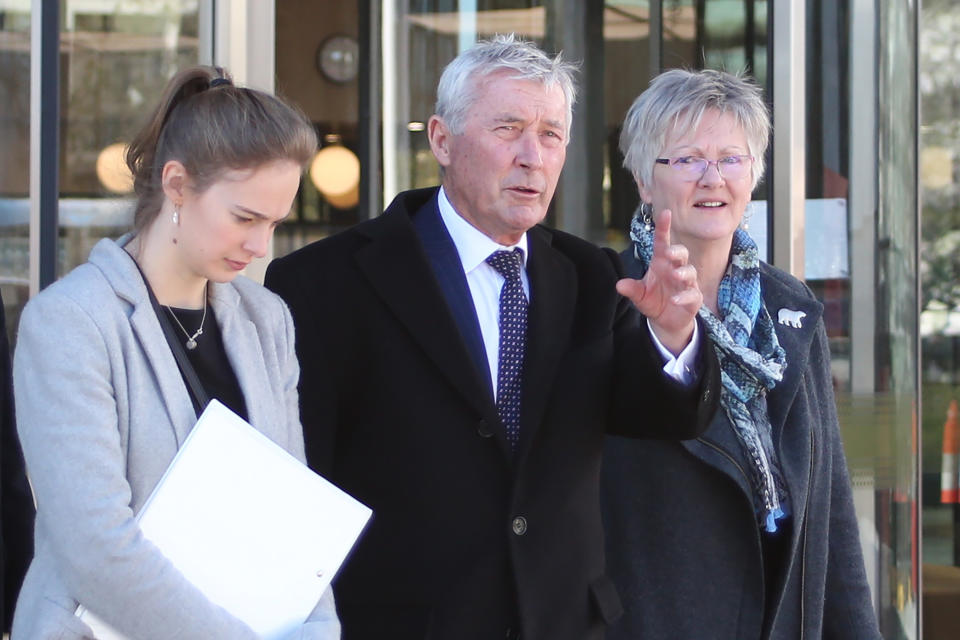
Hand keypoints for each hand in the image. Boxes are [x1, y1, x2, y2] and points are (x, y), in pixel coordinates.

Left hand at [616, 208, 701, 354]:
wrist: (666, 321)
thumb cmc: (653, 300)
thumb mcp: (639, 295)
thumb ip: (631, 289)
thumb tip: (618, 285)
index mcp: (661, 263)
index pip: (663, 242)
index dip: (664, 228)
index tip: (665, 213)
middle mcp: (675, 269)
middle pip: (681, 253)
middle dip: (676, 251)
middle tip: (669, 253)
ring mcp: (686, 283)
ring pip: (690, 272)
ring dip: (683, 273)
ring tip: (675, 276)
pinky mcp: (693, 298)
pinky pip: (692, 294)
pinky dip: (684, 296)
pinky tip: (675, 300)